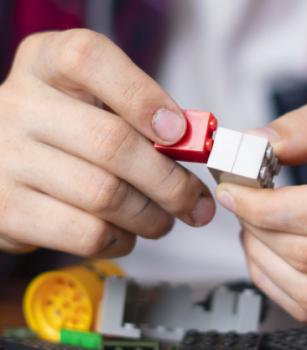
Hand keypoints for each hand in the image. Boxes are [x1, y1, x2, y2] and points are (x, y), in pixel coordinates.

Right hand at [0, 29, 214, 255]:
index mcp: (45, 64)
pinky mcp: (10, 213)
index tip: (179, 133)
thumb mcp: (91, 104)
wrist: (2, 166)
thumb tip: (193, 148)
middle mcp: (20, 107)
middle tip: (194, 202)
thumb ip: (137, 116)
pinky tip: (125, 233)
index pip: (89, 59)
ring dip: (151, 218)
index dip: (143, 97)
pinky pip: (87, 234)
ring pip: (105, 196)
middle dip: (170, 182)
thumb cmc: (64, 134)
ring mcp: (8, 161)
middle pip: (113, 144)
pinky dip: (121, 240)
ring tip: (162, 220)